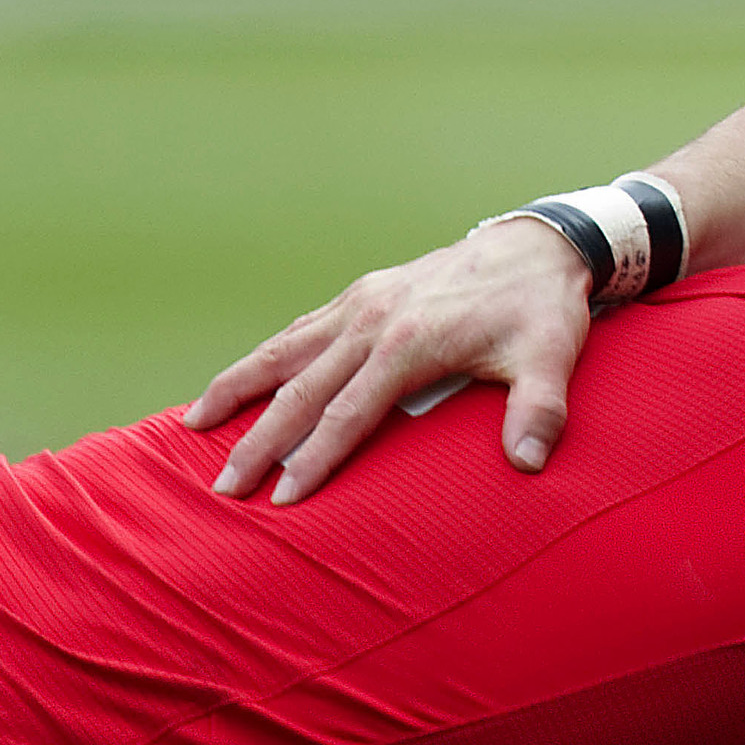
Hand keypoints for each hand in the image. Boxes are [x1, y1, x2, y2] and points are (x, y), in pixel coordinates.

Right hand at [183, 217, 592, 503]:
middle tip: (224, 488)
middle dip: (259, 441)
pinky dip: (264, 357)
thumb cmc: (542, 308)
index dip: (313, 459)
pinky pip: (300, 329)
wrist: (539, 244)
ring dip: (237, 388)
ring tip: (192, 426)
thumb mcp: (552, 355)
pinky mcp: (362, 292)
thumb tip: (528, 462)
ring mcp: (362, 302)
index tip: (280, 500)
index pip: (348, 414)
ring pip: (284, 350)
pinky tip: (240, 381)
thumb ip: (540, 409)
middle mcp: (373, 320)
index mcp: (410, 343)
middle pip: (301, 389)